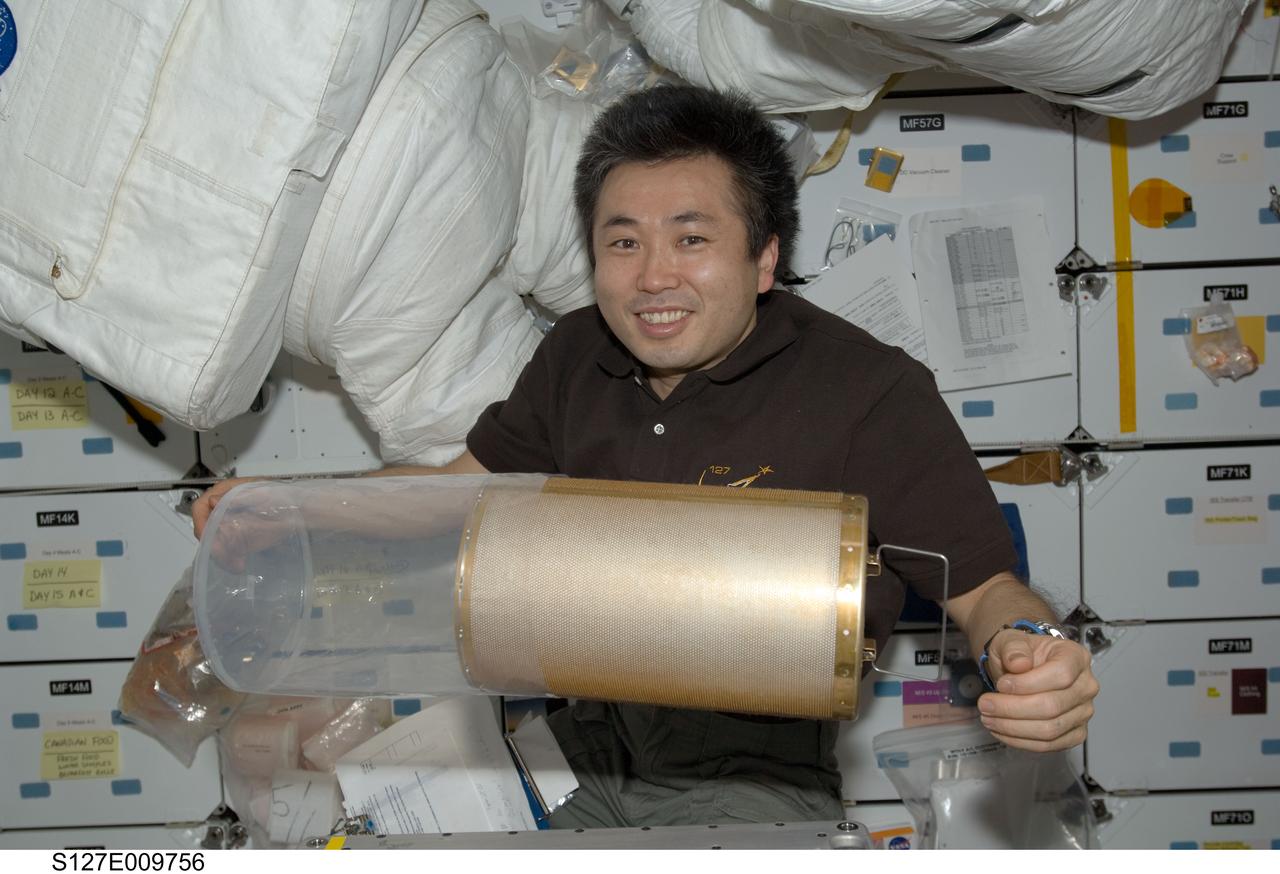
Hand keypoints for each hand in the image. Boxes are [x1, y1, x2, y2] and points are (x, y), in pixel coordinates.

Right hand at [192, 477, 291, 572]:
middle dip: (212, 544)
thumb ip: (238, 497)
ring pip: (215, 544)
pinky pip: (227, 552)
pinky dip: (230, 560)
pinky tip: (239, 566)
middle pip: (205, 529)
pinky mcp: (238, 540)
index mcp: (226, 493)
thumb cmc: (282, 499)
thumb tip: (212, 501)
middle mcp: (224, 510)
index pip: (201, 508)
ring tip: (237, 565)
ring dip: (222, 556)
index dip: (200, 523)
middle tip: (224, 556)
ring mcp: (230, 526)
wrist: (301, 513)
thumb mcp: (262, 494)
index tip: (206, 538)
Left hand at [977, 631, 1097, 751]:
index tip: (1001, 684)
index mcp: (1076, 657)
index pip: (1060, 675)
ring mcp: (1083, 712)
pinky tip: (1000, 730)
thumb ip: (1013, 648)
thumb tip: (1019, 664)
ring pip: (1049, 729)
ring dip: (1012, 727)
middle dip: (1012, 708)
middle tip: (985, 704)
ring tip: (988, 717)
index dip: (1027, 684)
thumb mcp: (1010, 640)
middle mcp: (1086, 686)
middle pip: (1053, 706)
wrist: (1021, 668)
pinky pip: (1049, 745)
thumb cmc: (1019, 654)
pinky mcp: (1075, 733)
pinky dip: (1020, 741)